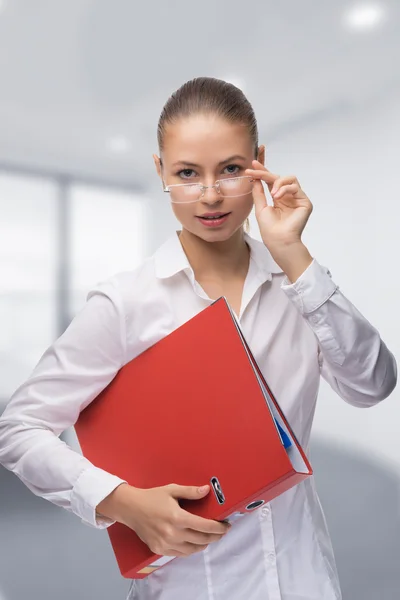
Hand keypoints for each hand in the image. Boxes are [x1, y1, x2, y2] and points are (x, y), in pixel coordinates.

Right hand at [97, 483, 229, 557]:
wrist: (131, 508)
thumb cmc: (152, 497)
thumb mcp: (172, 490)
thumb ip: (190, 491)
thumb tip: (207, 490)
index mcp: (177, 517)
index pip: (205, 526)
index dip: (218, 527)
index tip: (226, 525)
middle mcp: (173, 533)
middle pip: (202, 539)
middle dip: (215, 536)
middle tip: (221, 531)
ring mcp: (166, 544)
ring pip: (193, 549)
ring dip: (204, 544)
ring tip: (209, 537)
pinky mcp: (160, 550)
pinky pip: (181, 554)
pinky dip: (191, 549)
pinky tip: (194, 542)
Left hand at [246, 160, 312, 248]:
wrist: (278, 240)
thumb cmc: (269, 229)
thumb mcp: (260, 207)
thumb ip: (259, 192)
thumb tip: (254, 178)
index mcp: (278, 199)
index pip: (270, 182)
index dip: (263, 172)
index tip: (252, 165)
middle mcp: (288, 197)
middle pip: (278, 177)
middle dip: (265, 172)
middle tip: (254, 170)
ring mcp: (297, 199)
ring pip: (289, 179)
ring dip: (277, 183)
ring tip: (271, 194)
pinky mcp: (305, 202)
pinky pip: (295, 187)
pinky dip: (284, 189)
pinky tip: (277, 197)